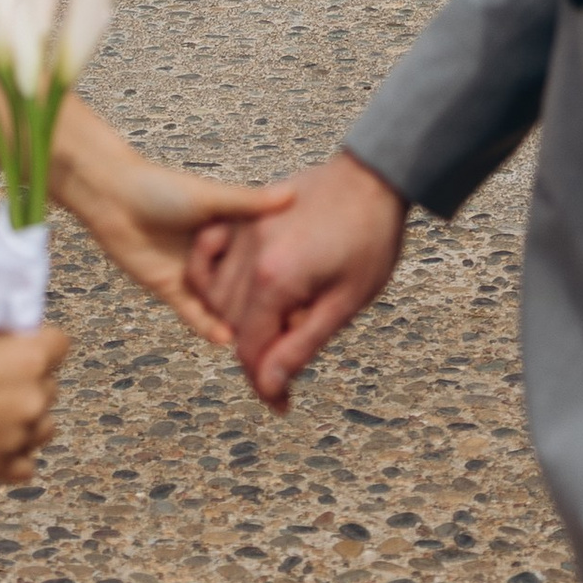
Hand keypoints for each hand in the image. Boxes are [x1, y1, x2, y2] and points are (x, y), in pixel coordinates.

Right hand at [0, 322, 68, 480]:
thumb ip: (6, 340)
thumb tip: (16, 344)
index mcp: (31, 356)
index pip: (61, 345)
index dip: (40, 346)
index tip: (20, 350)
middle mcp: (32, 398)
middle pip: (50, 388)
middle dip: (28, 384)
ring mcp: (16, 437)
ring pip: (43, 428)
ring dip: (25, 422)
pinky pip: (24, 468)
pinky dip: (11, 458)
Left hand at [53, 101, 294, 346]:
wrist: (111, 196)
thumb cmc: (159, 187)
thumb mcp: (211, 196)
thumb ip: (249, 203)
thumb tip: (292, 194)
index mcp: (227, 232)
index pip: (261, 258)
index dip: (282, 273)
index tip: (308, 290)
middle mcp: (213, 257)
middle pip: (243, 287)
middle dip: (264, 307)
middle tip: (291, 327)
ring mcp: (192, 276)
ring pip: (221, 306)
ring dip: (239, 322)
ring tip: (264, 341)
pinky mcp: (169, 289)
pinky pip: (193, 314)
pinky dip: (208, 327)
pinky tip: (227, 338)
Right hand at [201, 149, 406, 409]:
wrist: (372, 178)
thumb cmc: (369, 241)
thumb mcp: (346, 303)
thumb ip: (302, 345)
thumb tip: (270, 386)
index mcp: (276, 279)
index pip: (250, 348)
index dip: (264, 384)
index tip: (280, 405)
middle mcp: (250, 254)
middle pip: (231, 325)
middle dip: (255, 354)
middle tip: (284, 370)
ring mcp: (242, 230)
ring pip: (216, 295)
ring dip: (237, 320)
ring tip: (276, 329)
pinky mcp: (243, 214)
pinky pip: (210, 253)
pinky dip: (214, 278)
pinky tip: (239, 293)